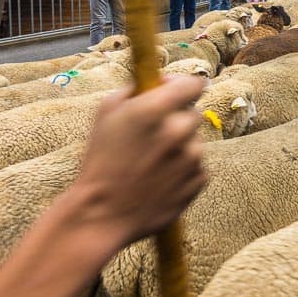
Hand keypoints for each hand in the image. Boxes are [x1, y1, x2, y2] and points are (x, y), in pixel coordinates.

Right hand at [61, 77, 206, 253]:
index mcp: (155, 109)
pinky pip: (197, 166)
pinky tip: (159, 179)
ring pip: (195, 141)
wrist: (102, 214)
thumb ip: (134, 89)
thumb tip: (156, 83)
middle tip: (153, 136)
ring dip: (180, 146)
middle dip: (176, 119)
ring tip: (152, 162)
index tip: (172, 93)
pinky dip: (183, 169)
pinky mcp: (198, 181)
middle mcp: (179, 131)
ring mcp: (192, 158)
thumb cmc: (100, 161)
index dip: (182, 86)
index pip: (193, 83)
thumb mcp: (105, 113)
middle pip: (193, 113)